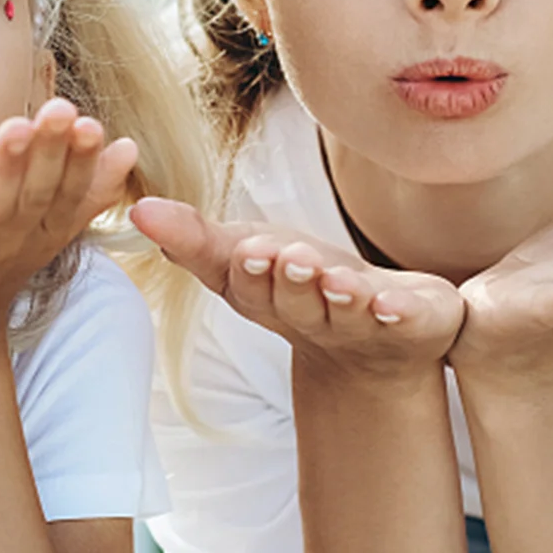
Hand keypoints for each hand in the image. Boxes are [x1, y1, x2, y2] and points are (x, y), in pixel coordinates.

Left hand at [0, 98, 137, 346]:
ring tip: (17, 127)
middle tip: (62, 109)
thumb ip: (88, 192)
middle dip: (51, 150)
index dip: (82, 160)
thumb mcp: (50, 228)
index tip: (93, 124)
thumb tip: (130, 147)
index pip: (70, 191)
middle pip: (37, 192)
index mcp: (44, 228)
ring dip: (6, 166)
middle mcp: (12, 237)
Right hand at [131, 197, 465, 387]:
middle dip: (289, 281)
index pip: (250, 287)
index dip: (250, 271)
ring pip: (349, 312)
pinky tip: (393, 304)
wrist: (380, 342)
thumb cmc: (304, 286)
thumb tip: (137, 210)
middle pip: (297, 302)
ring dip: (339, 296)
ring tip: (334, 278)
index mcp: (268, 298)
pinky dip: (399, 313)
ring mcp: (365, 326)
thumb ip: (194, 237)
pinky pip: (408, 321)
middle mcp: (314, 318)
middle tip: (283, 257)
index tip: (247, 251)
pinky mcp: (415, 326)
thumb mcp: (245, 256)